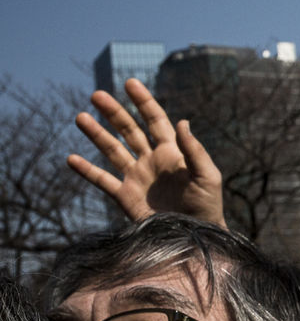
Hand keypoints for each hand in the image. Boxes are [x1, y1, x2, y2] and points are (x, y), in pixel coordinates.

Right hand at [67, 79, 225, 225]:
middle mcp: (151, 160)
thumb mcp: (207, 175)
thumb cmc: (208, 206)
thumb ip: (194, 150)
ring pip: (112, 150)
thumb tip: (182, 122)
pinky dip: (87, 171)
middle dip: (113, 112)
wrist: (195, 237)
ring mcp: (137, 178)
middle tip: (96, 95)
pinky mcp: (125, 197)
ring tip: (80, 117)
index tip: (129, 83)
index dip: (143, 101)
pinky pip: (103, 181)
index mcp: (172, 152)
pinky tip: (71, 159)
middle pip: (129, 130)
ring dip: (96, 134)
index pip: (155, 120)